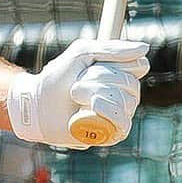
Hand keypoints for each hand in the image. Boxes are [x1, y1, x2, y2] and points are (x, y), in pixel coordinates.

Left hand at [6, 38, 148, 147]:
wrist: (36, 104)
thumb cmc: (57, 78)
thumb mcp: (81, 53)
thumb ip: (111, 50)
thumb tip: (145, 49)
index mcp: (120, 75)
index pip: (139, 65)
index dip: (117, 62)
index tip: (94, 62)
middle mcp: (125, 95)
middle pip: (130, 82)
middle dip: (98, 78)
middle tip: (75, 83)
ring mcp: (120, 115)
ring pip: (124, 101)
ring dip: (93, 93)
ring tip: (74, 96)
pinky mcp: (112, 133)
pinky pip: (122, 122)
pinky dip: (103, 111)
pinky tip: (86, 109)